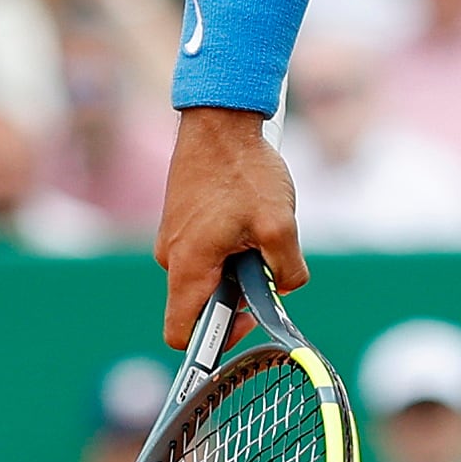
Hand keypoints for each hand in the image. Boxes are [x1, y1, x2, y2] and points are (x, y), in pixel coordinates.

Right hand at [156, 105, 306, 344]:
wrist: (220, 121)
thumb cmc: (245, 171)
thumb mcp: (280, 224)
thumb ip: (287, 269)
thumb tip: (286, 287)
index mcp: (189, 266)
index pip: (180, 333)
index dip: (213, 340)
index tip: (247, 320)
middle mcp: (172, 257)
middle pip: (200, 305)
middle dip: (236, 297)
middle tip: (266, 270)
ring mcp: (174, 239)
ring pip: (206, 275)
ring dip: (236, 268)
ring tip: (259, 234)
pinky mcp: (181, 222)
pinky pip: (205, 252)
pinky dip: (229, 247)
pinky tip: (248, 219)